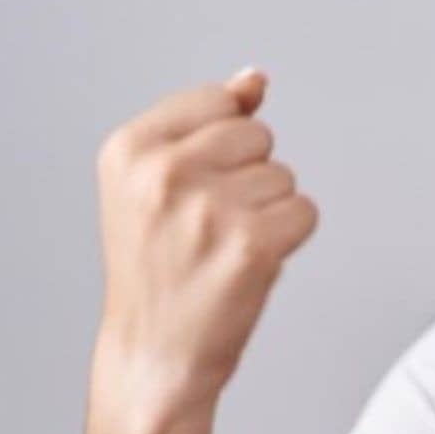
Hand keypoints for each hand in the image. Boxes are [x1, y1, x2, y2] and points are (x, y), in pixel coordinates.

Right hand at [92, 67, 320, 415]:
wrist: (153, 356)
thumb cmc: (158, 268)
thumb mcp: (154, 185)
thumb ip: (205, 123)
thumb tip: (254, 77)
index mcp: (128, 149)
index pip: (218, 103)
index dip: (221, 149)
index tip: (189, 192)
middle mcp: (163, 173)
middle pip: (258, 135)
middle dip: (248, 177)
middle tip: (207, 229)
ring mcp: (208, 210)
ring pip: (284, 176)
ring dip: (268, 212)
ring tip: (223, 250)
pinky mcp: (252, 246)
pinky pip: (305, 213)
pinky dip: (289, 240)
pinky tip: (250, 266)